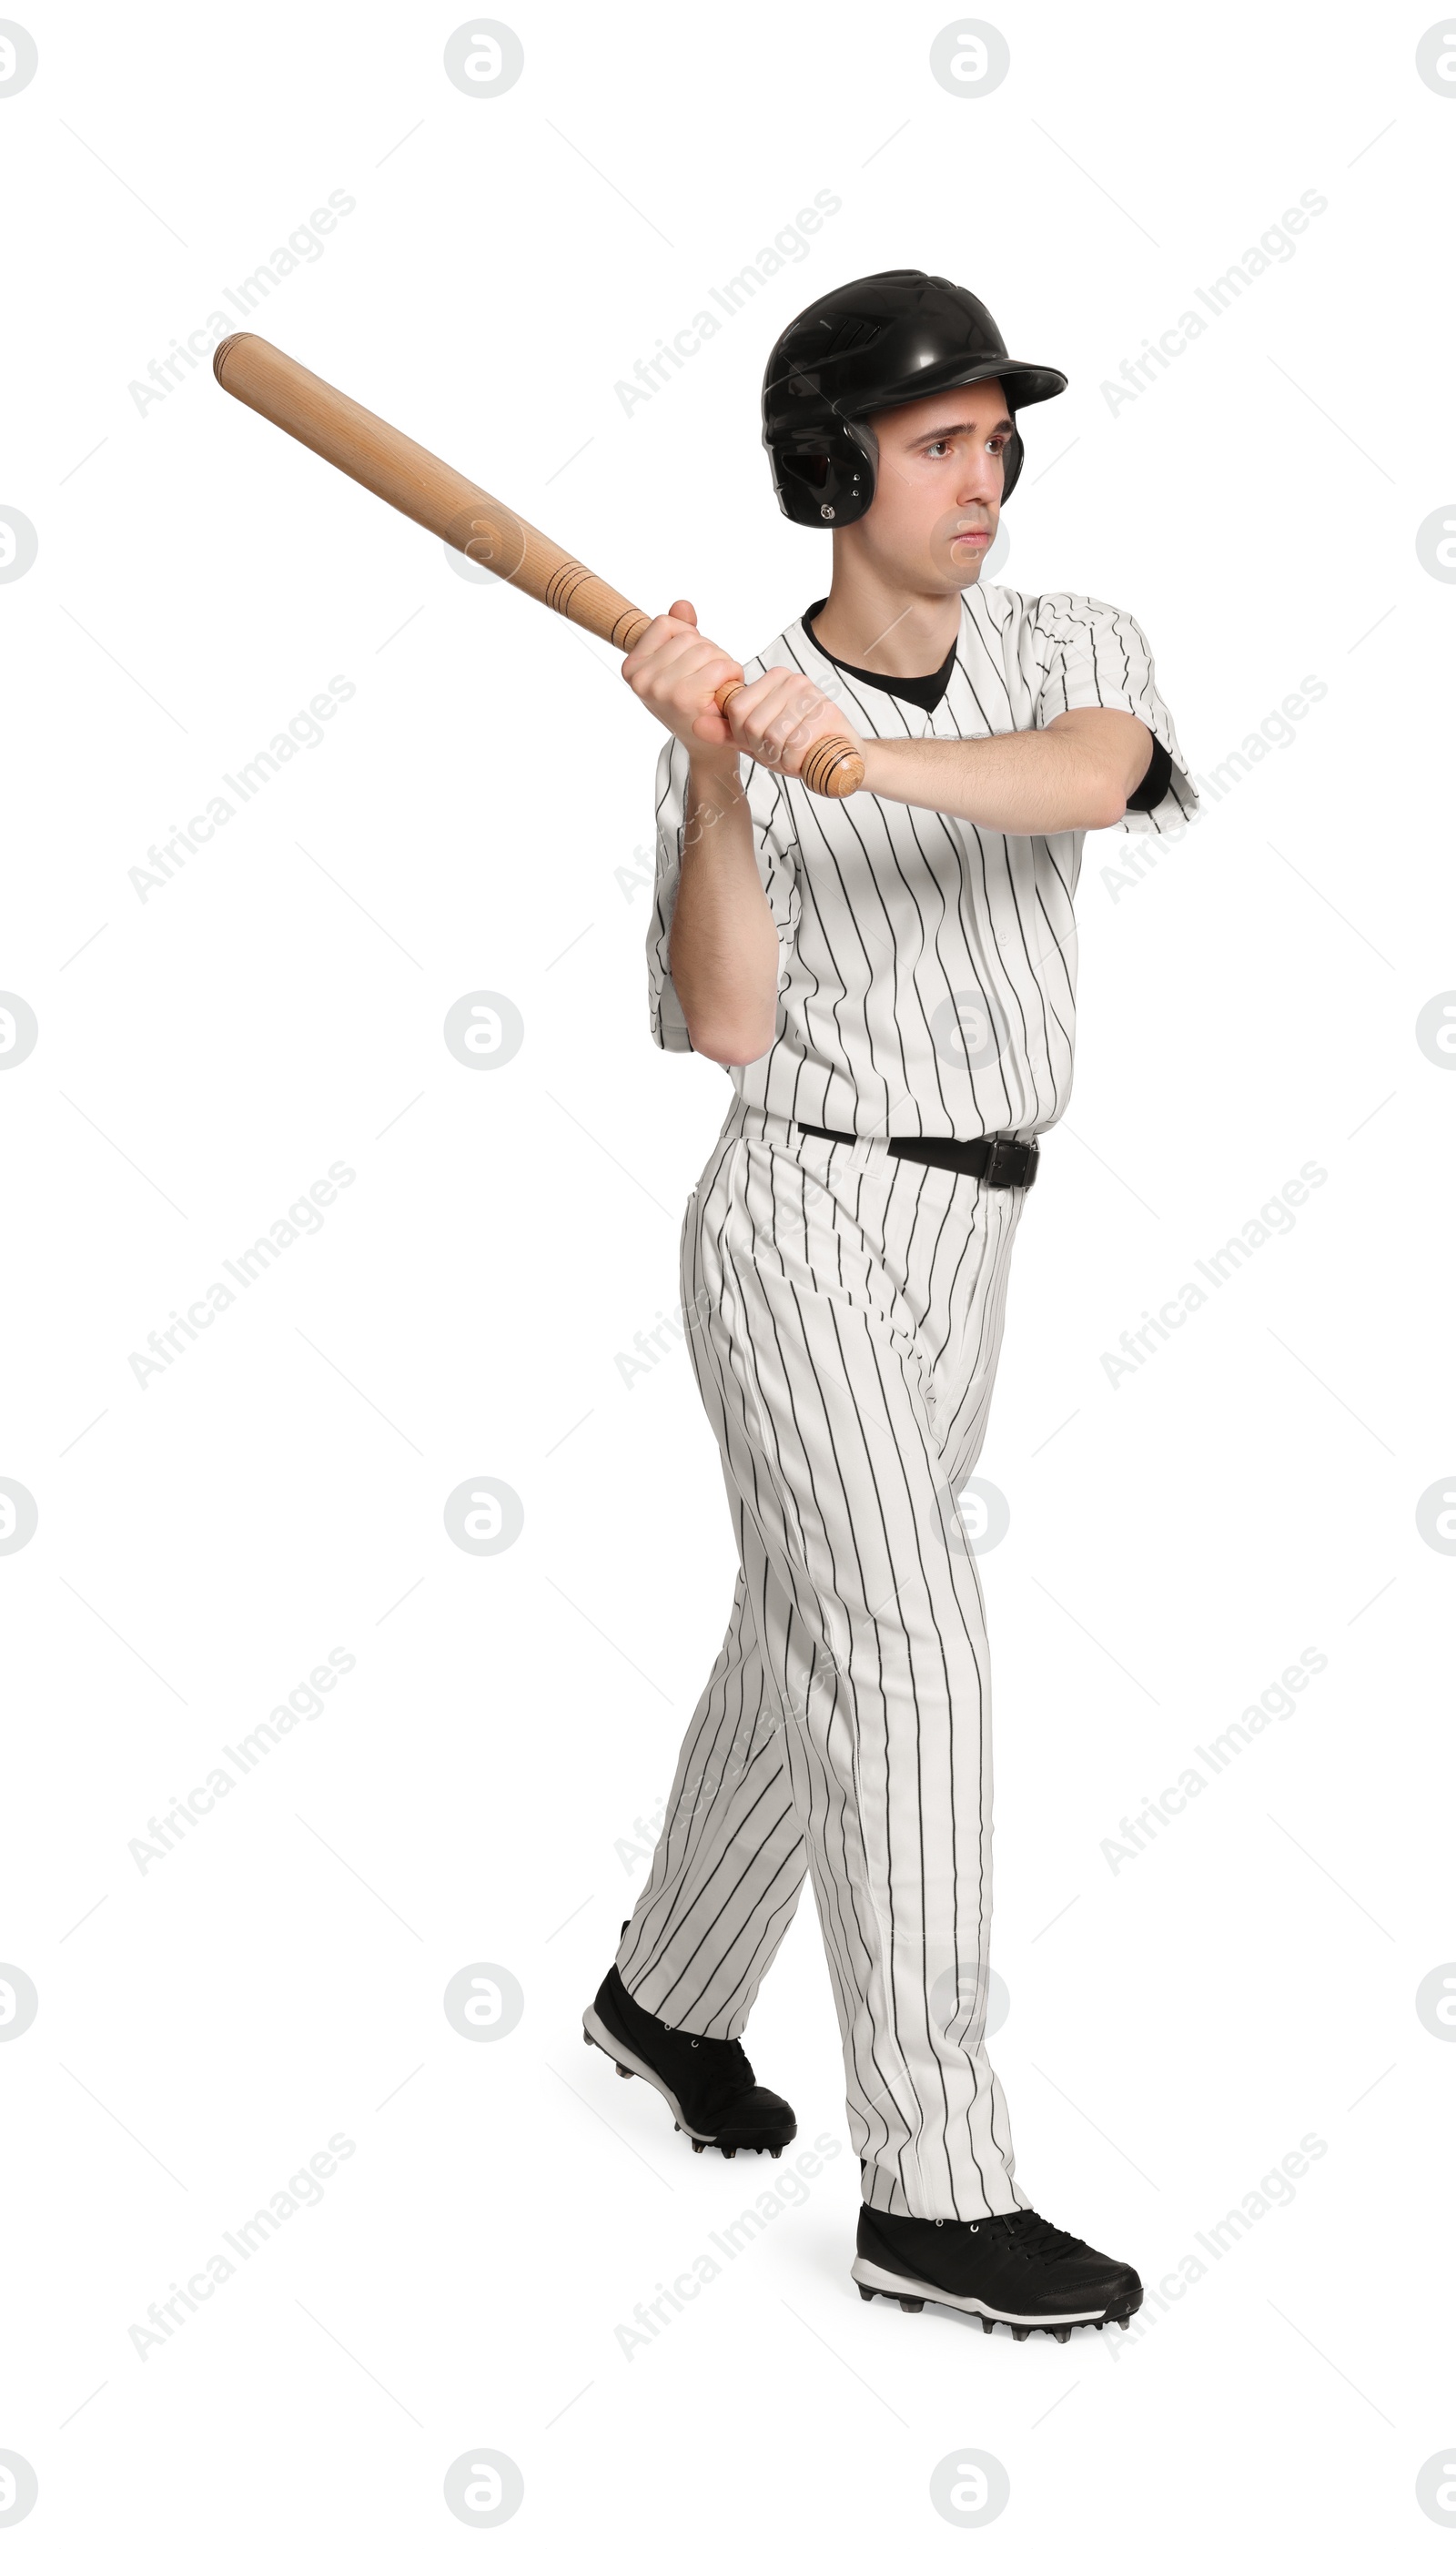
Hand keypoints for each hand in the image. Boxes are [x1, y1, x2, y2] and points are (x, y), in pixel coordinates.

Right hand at [621, 599, 743, 757]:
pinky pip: (719, 666)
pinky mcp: (685, 699)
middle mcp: (641, 679)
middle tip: (710, 679)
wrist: (707, 744)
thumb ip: (680, 631)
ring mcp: (660, 689)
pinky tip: (725, 692)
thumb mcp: (678, 665)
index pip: (665, 623)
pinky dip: (731, 674)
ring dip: (723, 664)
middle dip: (709, 652)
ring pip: (705, 650)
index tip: (691, 663)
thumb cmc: (693, 704)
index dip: (688, 636)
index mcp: (632, 667)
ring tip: (717, 686)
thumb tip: (683, 606)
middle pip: (689, 637)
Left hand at [719, 664, 860, 781]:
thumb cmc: (798, 746)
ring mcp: (811, 694)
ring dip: (779, 757)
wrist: (842, 758)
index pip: (737, 709)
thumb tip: (696, 723)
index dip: (743, 736)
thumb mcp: (757, 740)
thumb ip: (727, 732)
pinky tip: (805, 760)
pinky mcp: (826, 714)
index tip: (762, 744)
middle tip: (780, 754)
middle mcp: (793, 680)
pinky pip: (794, 746)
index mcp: (774, 679)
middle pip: (752, 724)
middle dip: (762, 749)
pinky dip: (795, 762)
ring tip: (792, 755)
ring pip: (772, 735)